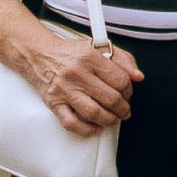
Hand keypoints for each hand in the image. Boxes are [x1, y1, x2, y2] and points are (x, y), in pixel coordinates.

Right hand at [14, 27, 142, 134]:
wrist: (37, 54)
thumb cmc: (69, 53)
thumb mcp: (97, 47)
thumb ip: (122, 59)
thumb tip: (138, 77)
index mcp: (89, 57)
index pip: (120, 80)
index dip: (129, 90)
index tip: (127, 94)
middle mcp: (76, 73)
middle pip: (111, 99)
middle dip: (123, 108)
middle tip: (124, 109)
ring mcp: (64, 89)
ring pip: (94, 113)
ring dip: (109, 120)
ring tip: (113, 118)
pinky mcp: (53, 102)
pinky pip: (72, 123)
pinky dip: (87, 129)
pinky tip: (95, 127)